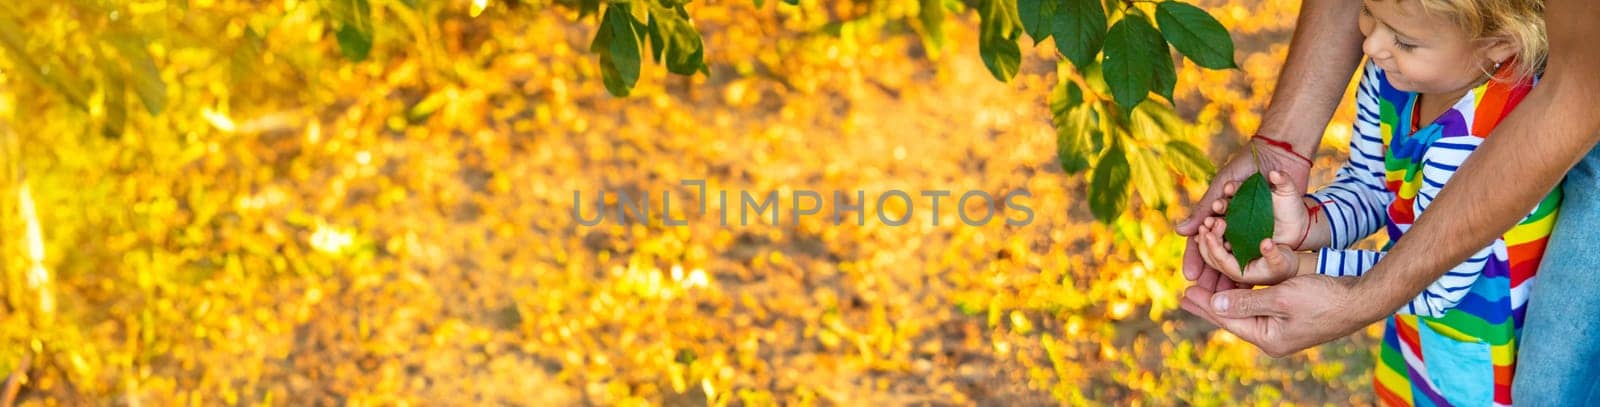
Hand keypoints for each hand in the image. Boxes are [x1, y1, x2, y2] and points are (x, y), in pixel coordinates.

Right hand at [1178, 137, 1312, 281]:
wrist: (1278, 156)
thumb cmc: (1246, 167)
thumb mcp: (1222, 186)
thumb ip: (1202, 209)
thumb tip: (1180, 231)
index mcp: (1219, 215)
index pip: (1203, 242)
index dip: (1196, 259)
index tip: (1191, 275)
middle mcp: (1234, 226)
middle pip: (1219, 255)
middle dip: (1212, 273)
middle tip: (1206, 290)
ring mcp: (1252, 231)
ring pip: (1237, 257)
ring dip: (1229, 274)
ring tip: (1224, 290)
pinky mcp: (1272, 231)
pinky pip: (1259, 253)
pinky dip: (1252, 266)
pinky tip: (1247, 281)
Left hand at [1179, 273, 1380, 356]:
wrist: (1362, 298)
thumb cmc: (1324, 298)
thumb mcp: (1281, 299)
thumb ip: (1246, 303)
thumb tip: (1215, 306)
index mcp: (1269, 338)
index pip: (1229, 320)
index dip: (1206, 306)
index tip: (1185, 295)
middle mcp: (1273, 337)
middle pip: (1234, 318)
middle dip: (1210, 305)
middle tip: (1186, 294)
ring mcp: (1283, 328)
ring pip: (1246, 311)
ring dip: (1226, 298)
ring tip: (1204, 290)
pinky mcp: (1291, 317)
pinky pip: (1259, 306)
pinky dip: (1244, 296)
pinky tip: (1234, 288)